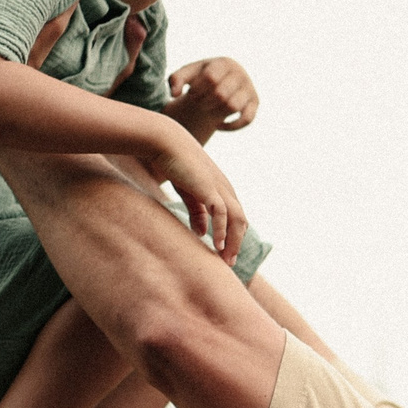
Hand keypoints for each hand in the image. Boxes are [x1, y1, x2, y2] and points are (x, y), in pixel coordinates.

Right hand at [143, 133, 246, 260]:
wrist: (166, 144)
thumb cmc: (177, 166)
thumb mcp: (188, 194)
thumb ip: (197, 213)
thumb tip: (202, 233)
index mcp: (223, 191)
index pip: (236, 218)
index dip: (234, 237)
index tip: (227, 255)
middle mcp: (226, 190)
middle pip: (241, 222)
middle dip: (237, 243)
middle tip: (229, 263)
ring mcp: (220, 189)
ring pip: (236, 220)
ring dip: (233, 241)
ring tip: (226, 258)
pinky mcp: (209, 188)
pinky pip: (221, 213)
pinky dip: (222, 230)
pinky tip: (219, 245)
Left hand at [166, 57, 259, 139]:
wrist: (221, 82)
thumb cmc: (200, 79)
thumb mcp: (187, 75)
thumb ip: (175, 79)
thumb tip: (175, 93)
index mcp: (225, 63)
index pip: (211, 78)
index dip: (197, 89)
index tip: (191, 93)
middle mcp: (241, 74)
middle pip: (221, 94)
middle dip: (205, 102)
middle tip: (198, 102)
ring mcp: (250, 88)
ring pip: (233, 107)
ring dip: (216, 113)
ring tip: (207, 109)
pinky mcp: (255, 103)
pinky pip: (247, 119)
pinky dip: (231, 126)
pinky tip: (218, 125)